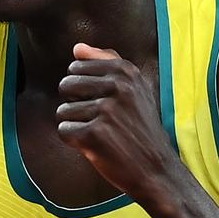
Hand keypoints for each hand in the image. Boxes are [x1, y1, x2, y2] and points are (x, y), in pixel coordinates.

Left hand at [56, 43, 182, 203]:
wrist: (156, 169)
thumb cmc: (141, 129)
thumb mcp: (135, 89)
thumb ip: (107, 63)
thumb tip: (77, 48)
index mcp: (126, 71)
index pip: (77, 66)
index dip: (82, 88)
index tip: (101, 101)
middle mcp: (118, 87)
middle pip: (66, 86)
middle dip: (75, 104)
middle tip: (98, 120)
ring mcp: (107, 110)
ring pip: (63, 111)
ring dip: (76, 125)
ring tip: (99, 134)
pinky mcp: (95, 134)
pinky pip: (63, 131)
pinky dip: (74, 142)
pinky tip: (94, 146)